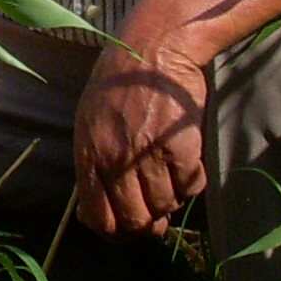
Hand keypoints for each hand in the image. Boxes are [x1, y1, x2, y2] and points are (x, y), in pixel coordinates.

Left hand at [73, 41, 209, 236]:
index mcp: (89, 156)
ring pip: (165, 206)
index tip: (128, 228)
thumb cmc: (120, 83)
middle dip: (148, 223)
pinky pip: (190, 187)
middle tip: (158, 214)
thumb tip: (95, 212)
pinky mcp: (179, 149)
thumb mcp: (90, 123)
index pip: (98, 218)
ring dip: (171, 198)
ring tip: (170, 175)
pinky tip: (187, 161)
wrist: (153, 47)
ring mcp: (147, 156)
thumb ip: (94, 165)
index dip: (116, 232)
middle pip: (134, 221)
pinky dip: (192, 181)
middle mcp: (115, 161)